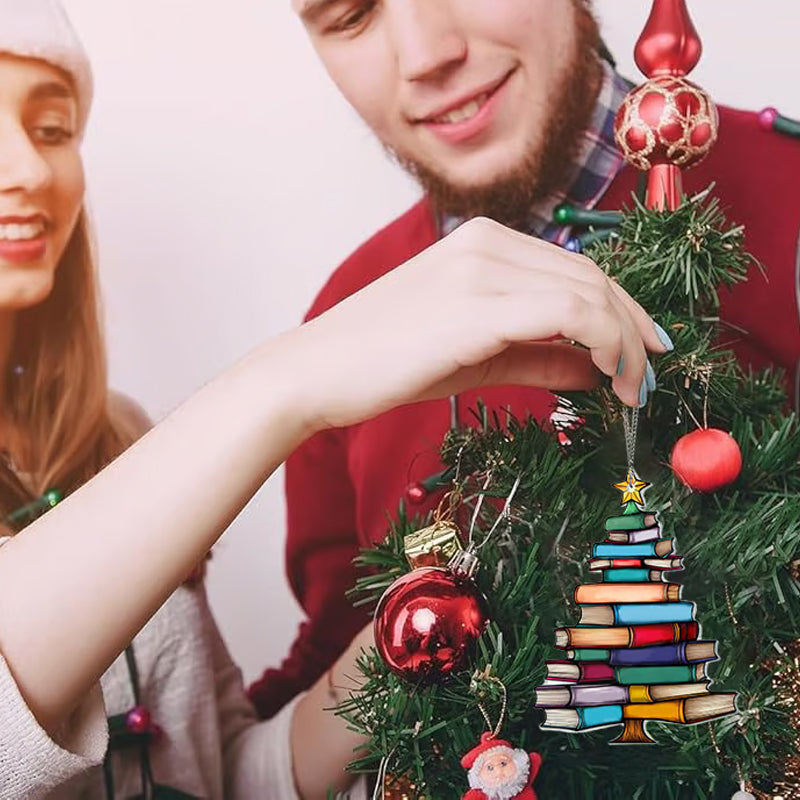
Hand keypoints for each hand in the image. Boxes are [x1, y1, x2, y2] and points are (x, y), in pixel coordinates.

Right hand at [287, 217, 666, 431]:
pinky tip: (611, 381)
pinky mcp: (478, 303)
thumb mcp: (478, 355)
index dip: (621, 310)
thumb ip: (541, 355)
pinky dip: (606, 345)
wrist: (318, 372)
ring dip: (626, 342)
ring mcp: (481, 267)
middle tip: (648, 377)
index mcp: (483, 242)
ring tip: (632, 390)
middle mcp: (487, 242)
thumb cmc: (387, 363)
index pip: (575, 267)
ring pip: (589, 291)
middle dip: (634, 328)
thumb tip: (599, 369)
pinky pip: (570, 313)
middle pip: (591, 275)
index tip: (642, 352)